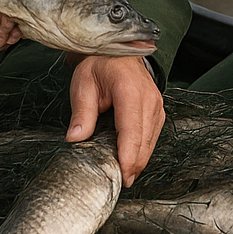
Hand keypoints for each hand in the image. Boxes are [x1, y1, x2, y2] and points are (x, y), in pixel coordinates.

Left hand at [65, 55, 164, 186]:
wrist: (117, 50)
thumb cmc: (100, 64)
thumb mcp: (83, 84)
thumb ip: (82, 112)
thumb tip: (74, 139)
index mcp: (130, 91)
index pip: (132, 131)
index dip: (128, 157)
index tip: (123, 177)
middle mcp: (149, 98)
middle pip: (144, 141)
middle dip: (133, 166)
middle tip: (118, 183)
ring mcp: (157, 104)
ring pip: (151, 142)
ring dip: (139, 160)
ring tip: (123, 175)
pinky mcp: (158, 110)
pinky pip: (153, 136)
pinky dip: (143, 149)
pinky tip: (130, 159)